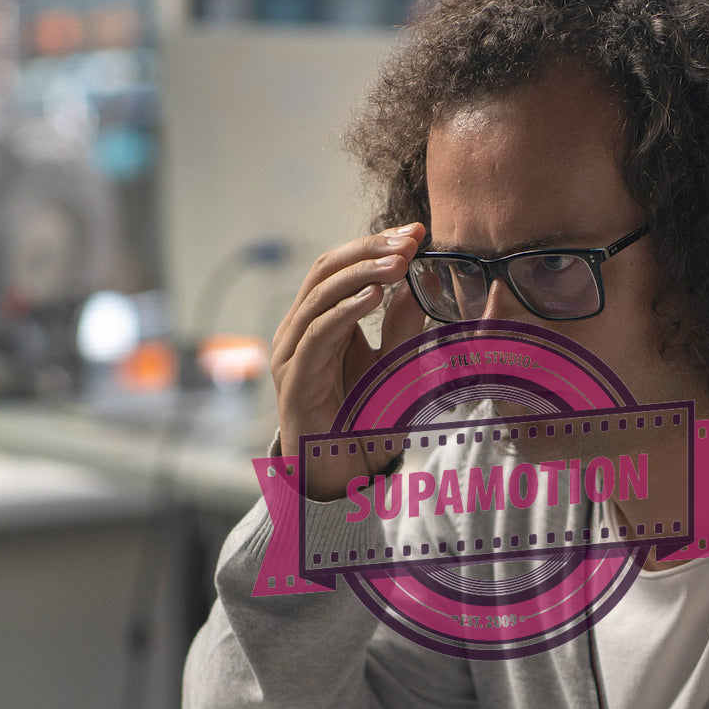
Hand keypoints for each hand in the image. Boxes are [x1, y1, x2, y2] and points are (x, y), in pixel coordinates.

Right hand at [270, 223, 428, 500]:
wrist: (342, 477)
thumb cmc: (363, 423)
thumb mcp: (393, 366)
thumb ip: (400, 327)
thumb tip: (416, 283)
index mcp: (319, 322)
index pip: (342, 266)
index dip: (376, 244)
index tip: (416, 232)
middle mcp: (299, 331)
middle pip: (326, 270)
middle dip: (369, 250)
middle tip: (408, 240)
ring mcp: (292, 354)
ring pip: (319, 295)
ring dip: (362, 274)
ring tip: (399, 262)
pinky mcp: (295, 380)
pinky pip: (317, 335)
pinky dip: (345, 311)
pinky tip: (374, 296)